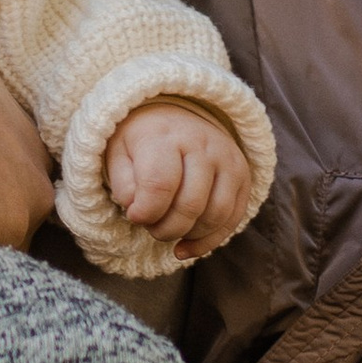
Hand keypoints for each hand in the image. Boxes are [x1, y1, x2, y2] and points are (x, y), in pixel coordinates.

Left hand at [107, 100, 253, 262]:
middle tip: (151, 227)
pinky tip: (185, 246)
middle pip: (190, 204)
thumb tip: (139, 213)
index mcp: (165, 136)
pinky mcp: (242, 175)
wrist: (175, 115)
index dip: (145, 212)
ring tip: (167, 231)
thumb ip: (123, 185)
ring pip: (215, 215)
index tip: (134, 216)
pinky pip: (232, 219)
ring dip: (188, 234)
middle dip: (166, 229)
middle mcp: (202, 144)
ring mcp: (227, 159)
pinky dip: (208, 241)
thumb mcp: (119, 155)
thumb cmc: (142, 142)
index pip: (160, 184)